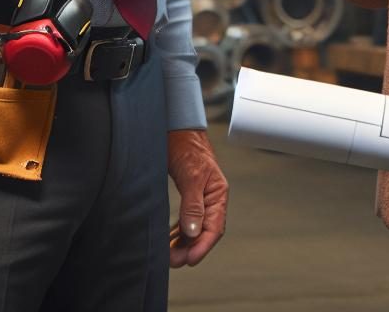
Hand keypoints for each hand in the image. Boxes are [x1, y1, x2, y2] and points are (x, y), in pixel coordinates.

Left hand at [167, 129, 228, 267]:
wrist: (176, 127)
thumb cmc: (186, 145)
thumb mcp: (190, 175)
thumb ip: (193, 204)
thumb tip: (193, 231)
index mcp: (217, 192)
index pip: (215, 227)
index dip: (203, 246)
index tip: (190, 260)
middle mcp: (211, 197)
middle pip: (205, 230)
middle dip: (191, 248)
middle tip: (174, 261)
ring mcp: (200, 196)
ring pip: (195, 227)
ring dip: (184, 243)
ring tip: (170, 255)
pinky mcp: (189, 195)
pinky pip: (187, 220)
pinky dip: (179, 232)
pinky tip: (171, 240)